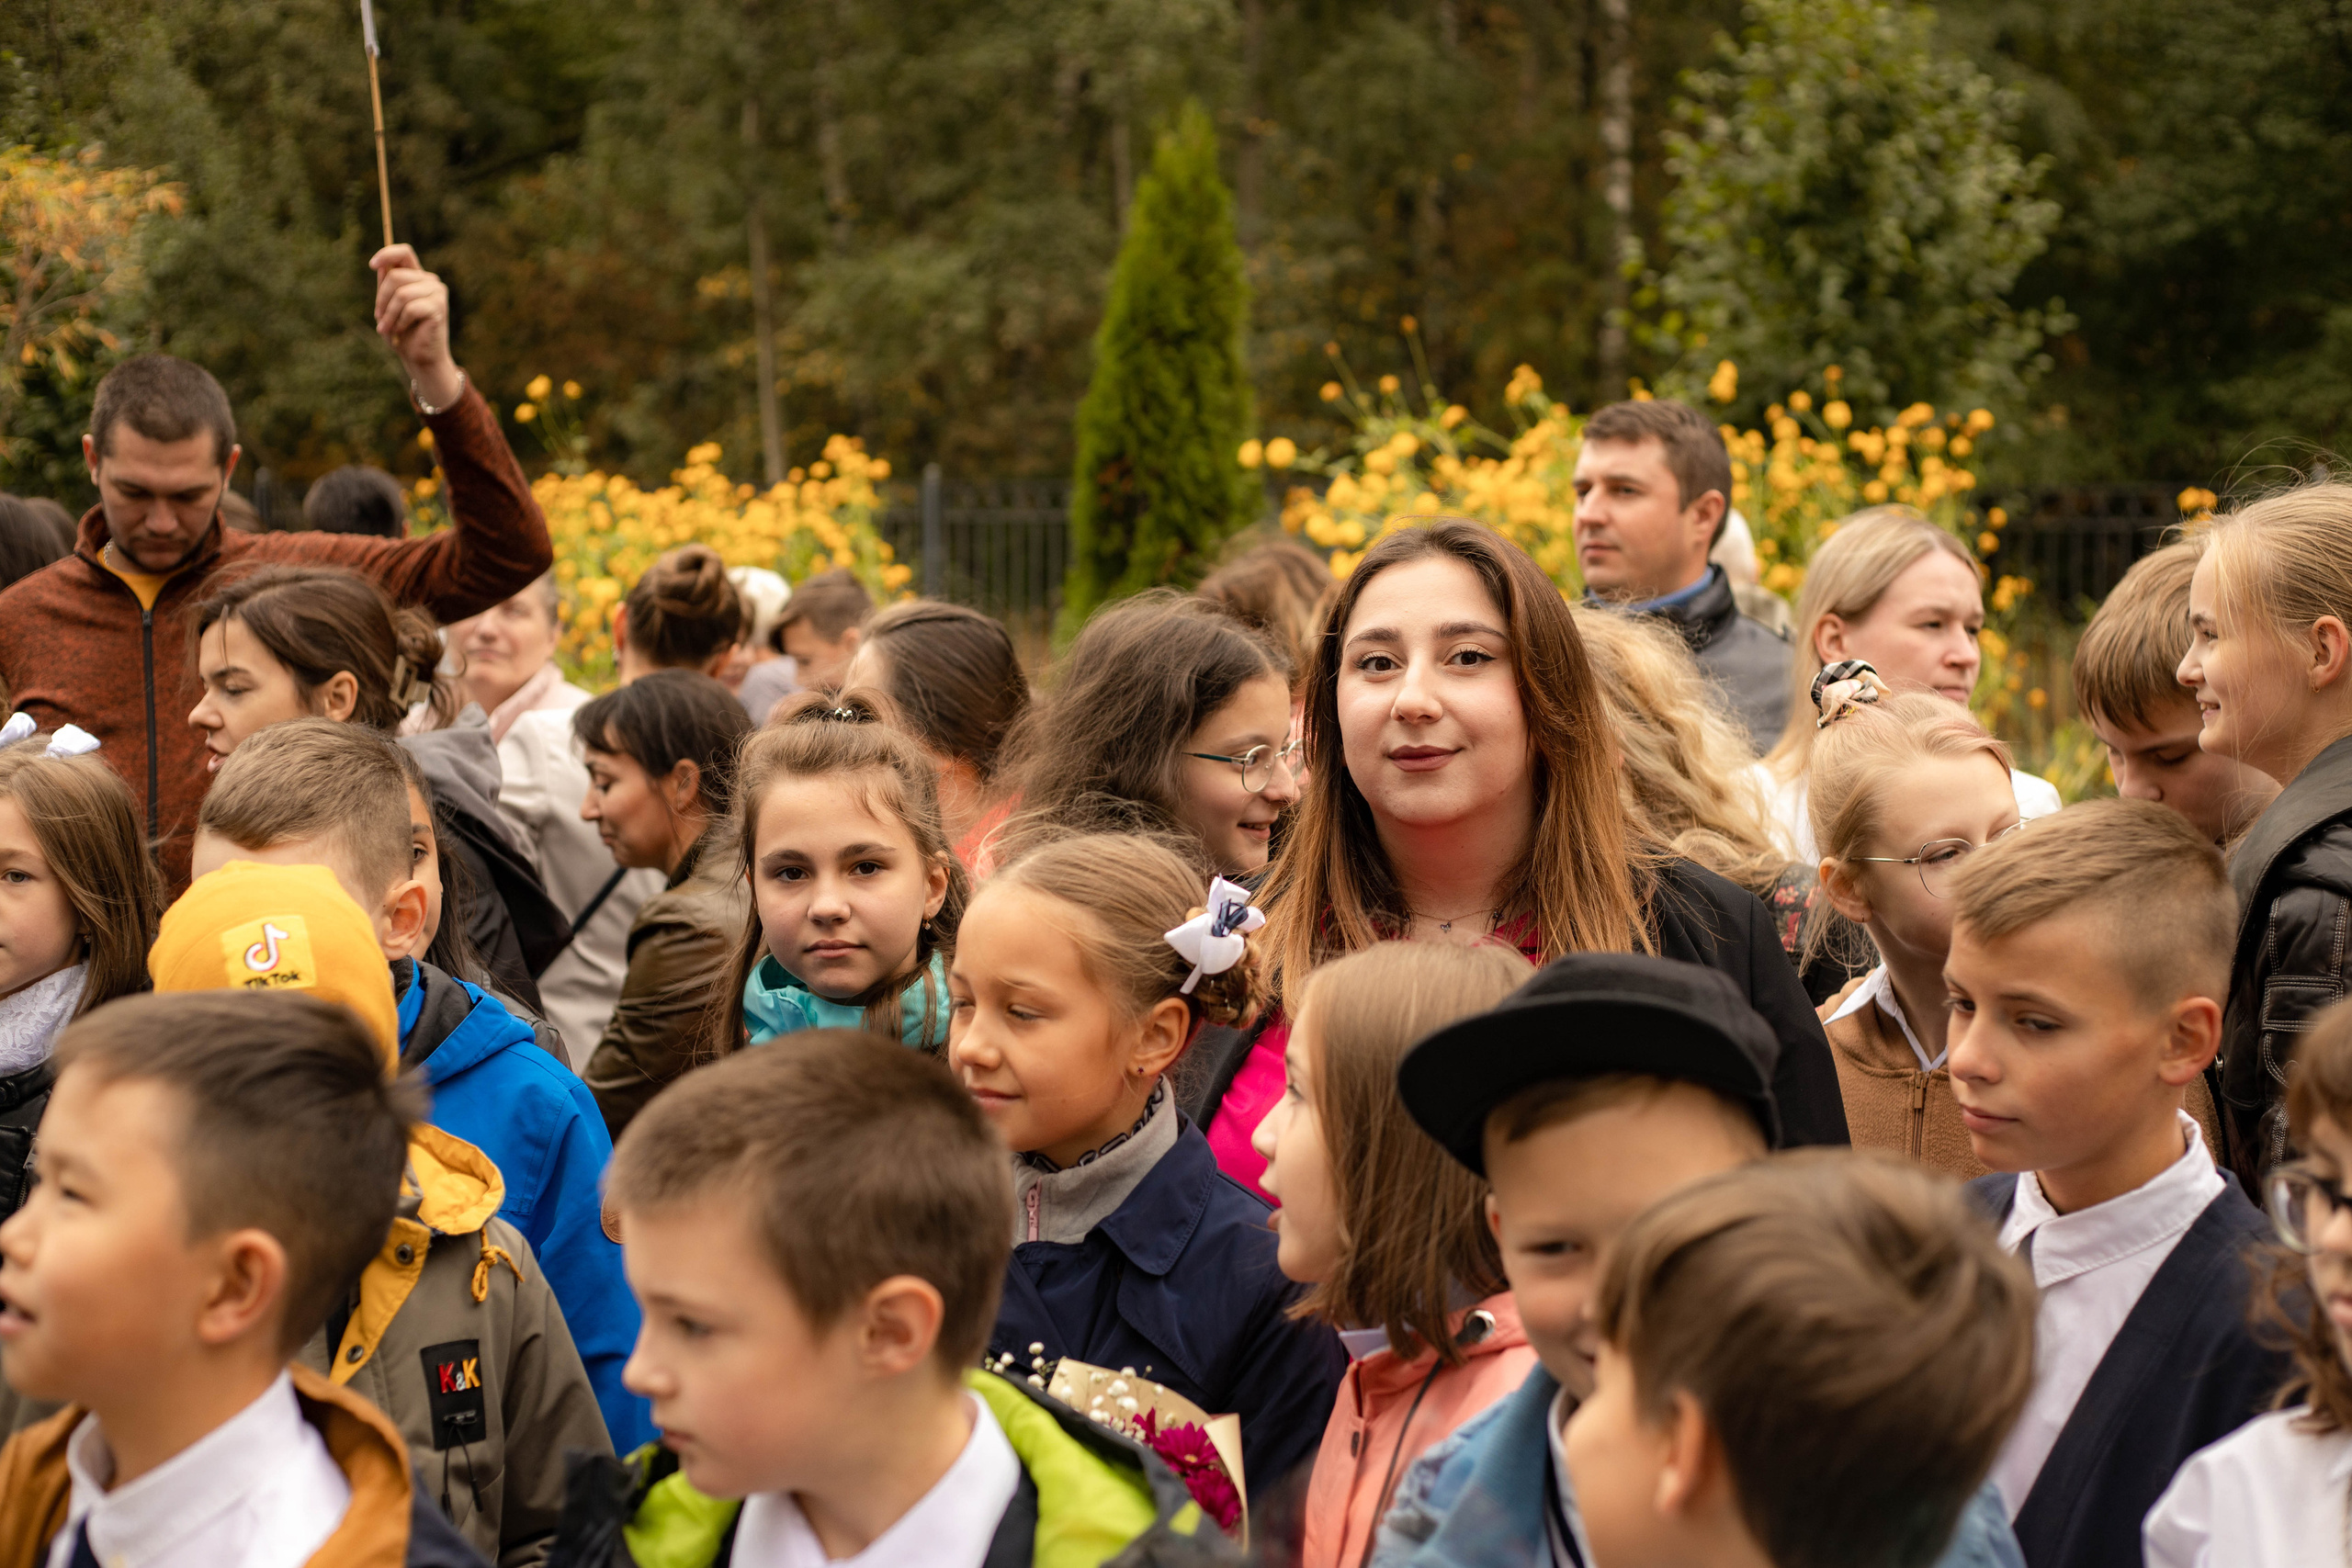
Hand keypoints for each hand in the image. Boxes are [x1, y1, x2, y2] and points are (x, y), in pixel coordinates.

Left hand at [370, 244, 462, 409]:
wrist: (420, 358)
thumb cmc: (403, 333)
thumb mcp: (387, 307)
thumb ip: (385, 287)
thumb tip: (380, 267)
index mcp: (418, 277)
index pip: (404, 253)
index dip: (387, 254)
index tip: (372, 265)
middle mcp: (430, 281)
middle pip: (396, 276)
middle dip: (381, 298)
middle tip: (379, 318)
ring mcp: (437, 293)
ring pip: (401, 293)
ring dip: (389, 314)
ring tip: (387, 329)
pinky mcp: (439, 307)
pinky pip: (410, 308)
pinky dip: (400, 321)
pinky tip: (401, 331)